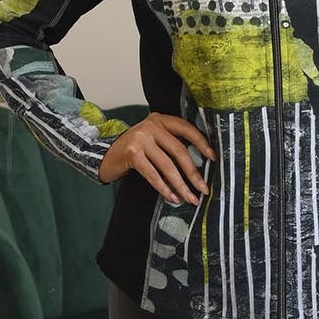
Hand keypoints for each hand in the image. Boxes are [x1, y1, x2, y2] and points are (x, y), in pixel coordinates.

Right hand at [97, 113, 214, 204]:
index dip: (201, 143)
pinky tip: (172, 197)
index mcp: (160, 120)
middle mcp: (151, 126)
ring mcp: (140, 139)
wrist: (106, 155)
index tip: (213, 158)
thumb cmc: (134, 150)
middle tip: (203, 189)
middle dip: (193, 173)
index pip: (186, 129)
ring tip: (190, 198)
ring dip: (181, 185)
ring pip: (167, 165)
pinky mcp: (132, 154)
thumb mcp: (153, 140)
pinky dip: (164, 188)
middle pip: (179, 151)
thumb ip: (170, 144)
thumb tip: (198, 165)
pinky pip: (153, 174)